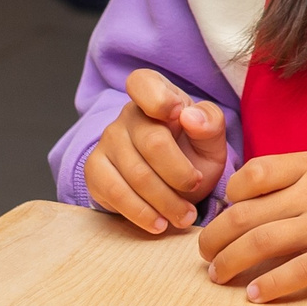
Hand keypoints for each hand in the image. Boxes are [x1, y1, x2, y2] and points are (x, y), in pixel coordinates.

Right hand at [85, 70, 227, 234]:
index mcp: (155, 95)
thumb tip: (190, 117)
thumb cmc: (192, 153)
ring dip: (165, 201)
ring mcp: (108, 142)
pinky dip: (141, 212)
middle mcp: (127, 115)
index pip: (143, 83)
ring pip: (136, 174)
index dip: (159, 98)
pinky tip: (158, 223)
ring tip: (184, 216)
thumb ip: (210, 123)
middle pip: (152, 142)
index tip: (177, 115)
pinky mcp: (95, 171)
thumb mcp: (211, 139)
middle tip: (196, 190)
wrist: (171, 184)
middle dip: (179, 174)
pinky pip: (116, 193)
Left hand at [196, 151, 306, 301]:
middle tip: (204, 254)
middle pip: (246, 214)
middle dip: (214, 238)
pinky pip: (295, 273)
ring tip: (217, 275)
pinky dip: (268, 287)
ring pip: (262, 244)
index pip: (252, 175)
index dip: (228, 197)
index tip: (222, 215)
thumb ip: (293, 177)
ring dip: (230, 263)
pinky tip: (255, 295)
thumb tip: (243, 199)